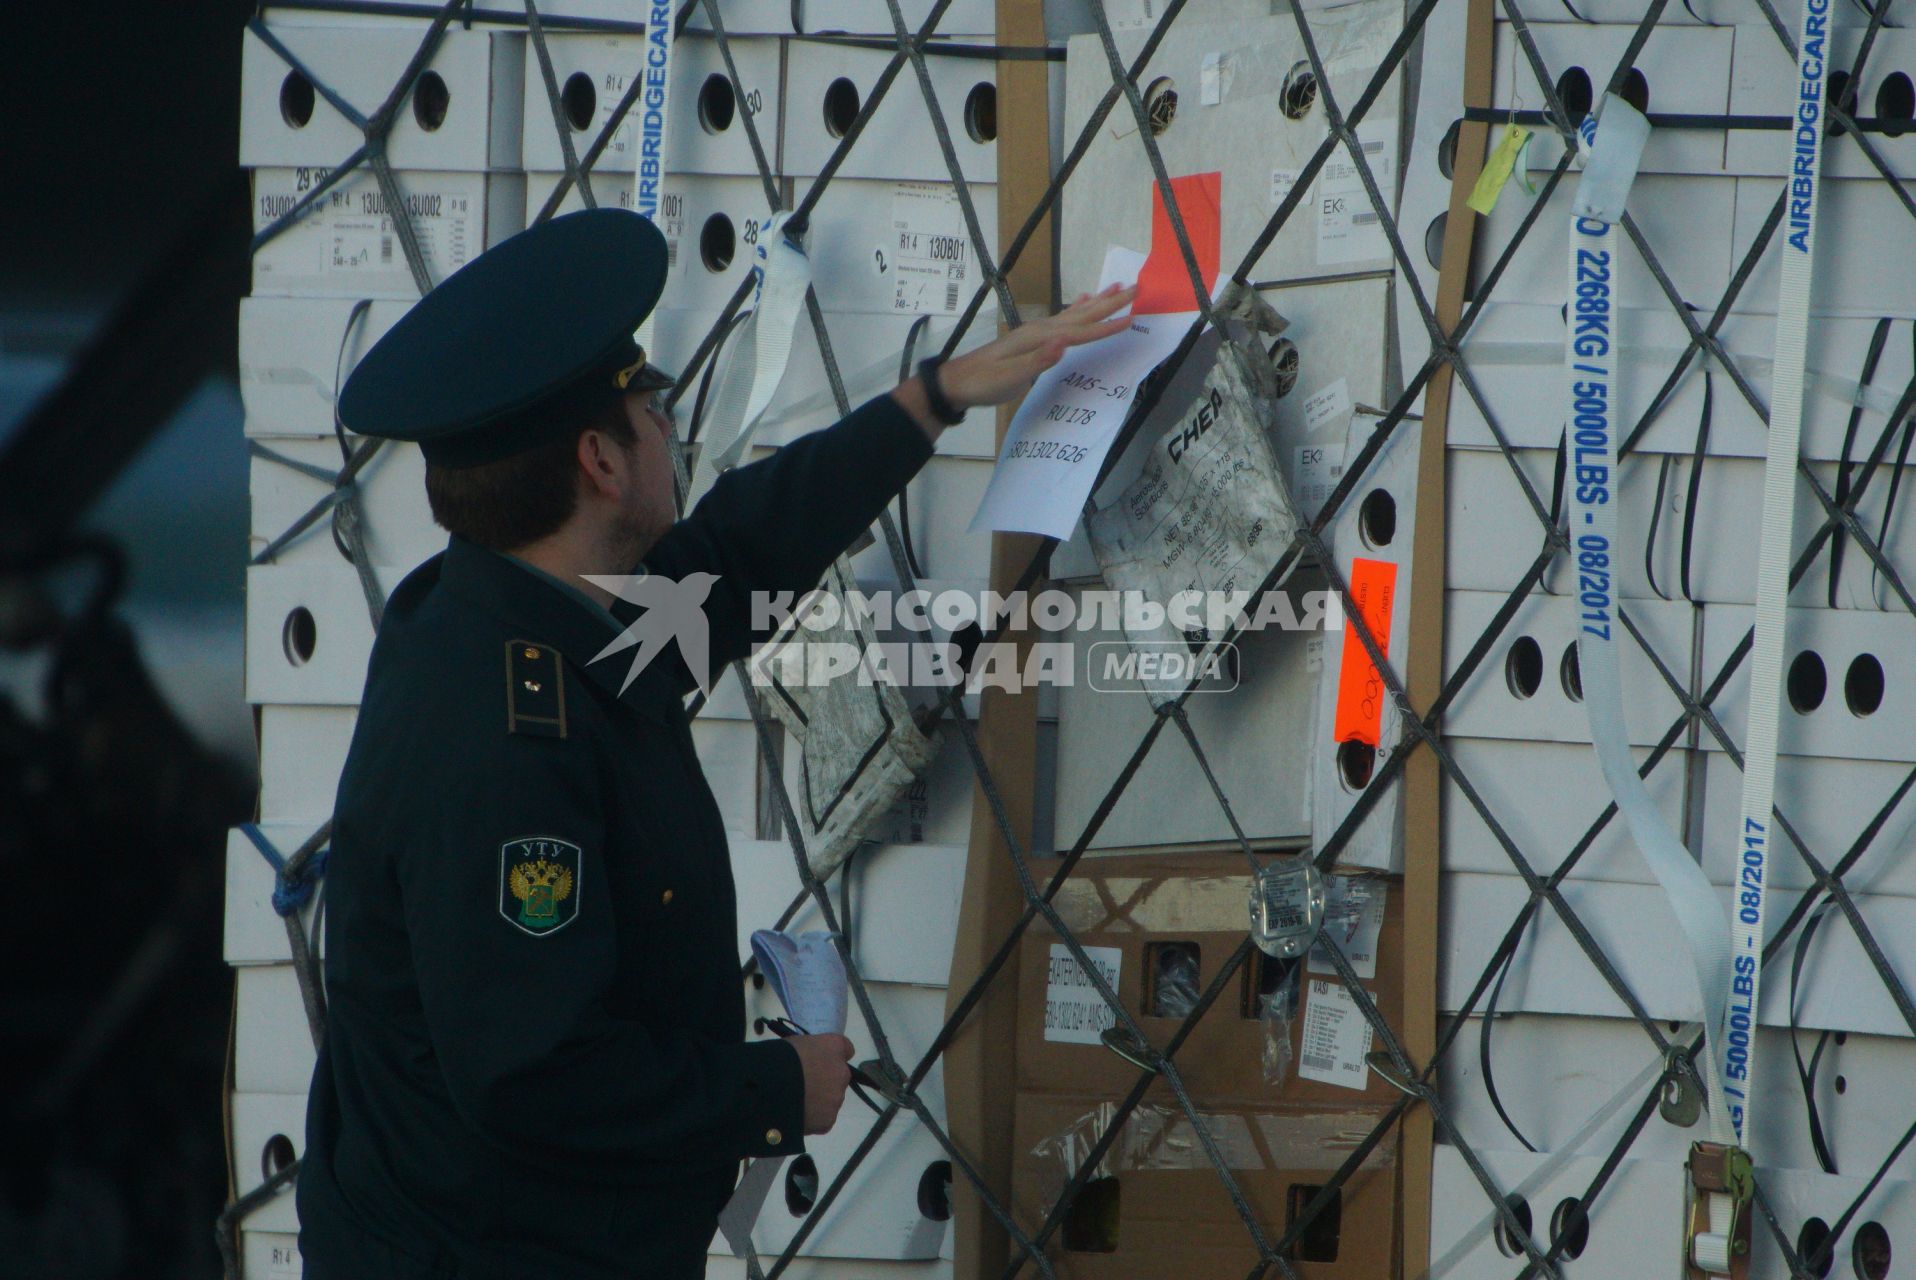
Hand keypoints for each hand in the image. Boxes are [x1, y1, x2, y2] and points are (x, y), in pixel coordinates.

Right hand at [787, 1033, 854, 1134]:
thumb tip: (807, 1061)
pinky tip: (796, 1115)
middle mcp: (842, 1072)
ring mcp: (837, 1098)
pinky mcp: (828, 1121)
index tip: (821, 1062)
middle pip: (838, 1077)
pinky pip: (822, 1119)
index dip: (832, 1057)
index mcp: (834, 1047)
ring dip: (819, 1100)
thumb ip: (809, 1052)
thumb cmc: (777, 1058)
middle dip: (824, 1081)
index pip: (846, 1049)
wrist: (767, 1088)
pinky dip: (812, 1118)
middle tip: (803, 1086)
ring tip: (795, 1103)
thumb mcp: (794, 1044)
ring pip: (831, 1099)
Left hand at [889, 282, 1138, 437]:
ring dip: (1097, 302)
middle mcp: (1040, 329)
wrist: (958, 381)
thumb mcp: (1009, 378)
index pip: (1079, 332)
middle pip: (1082, 315)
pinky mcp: (1033, 338)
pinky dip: (1077, 308)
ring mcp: (1036, 332)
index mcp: (1039, 338)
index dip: (1106, 327)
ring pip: (1075, 313)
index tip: (1131, 318)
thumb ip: (1038, 361)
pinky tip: (1083, 300)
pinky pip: (1063, 318)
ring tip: (1116, 288)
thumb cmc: (983, 382)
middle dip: (1109, 304)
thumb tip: (1064, 344)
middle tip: (1135, 288)